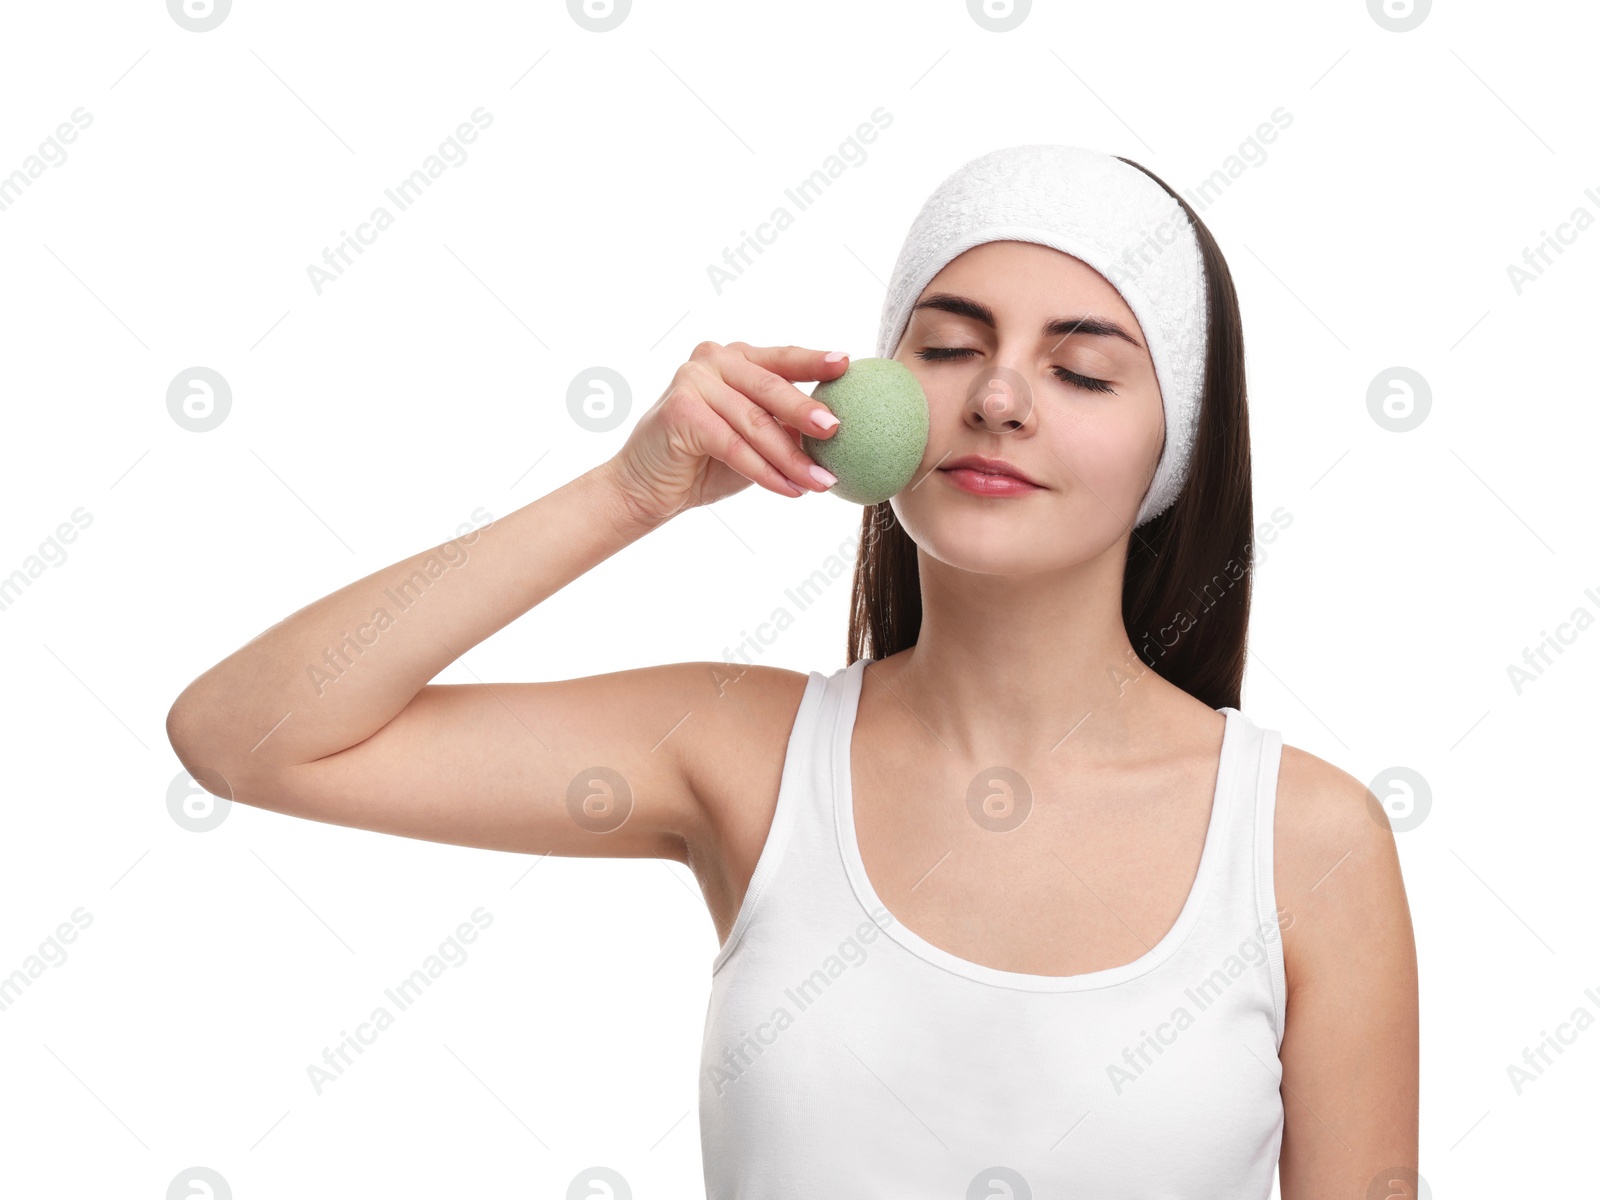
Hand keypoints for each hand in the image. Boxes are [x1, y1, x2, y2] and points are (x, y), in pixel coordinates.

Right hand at [605, 341, 847, 524]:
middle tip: (838, 430)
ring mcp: (693, 379)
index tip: (847, 365)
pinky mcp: (681, 409)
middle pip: (771, 387)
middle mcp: (714, 360)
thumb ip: (784, 427)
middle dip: (807, 413)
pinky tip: (788, 490)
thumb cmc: (705, 462)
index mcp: (736, 358)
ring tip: (820, 481)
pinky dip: (764, 472)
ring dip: (791, 457)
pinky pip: (734, 445)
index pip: (782, 359)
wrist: (648, 488)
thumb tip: (836, 431)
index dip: (815, 362)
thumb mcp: (754, 440)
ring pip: (755, 422)